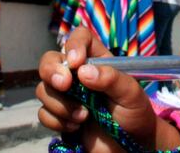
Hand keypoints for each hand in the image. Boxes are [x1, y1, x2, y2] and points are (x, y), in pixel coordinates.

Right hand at [37, 27, 179, 150]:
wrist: (131, 146)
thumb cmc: (136, 114)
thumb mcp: (131, 93)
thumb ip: (111, 79)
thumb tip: (83, 71)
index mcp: (98, 61)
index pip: (80, 38)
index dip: (74, 45)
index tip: (76, 63)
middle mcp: (78, 75)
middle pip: (50, 60)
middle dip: (51, 71)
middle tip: (65, 85)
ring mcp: (66, 96)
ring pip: (43, 89)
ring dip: (60, 104)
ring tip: (84, 116)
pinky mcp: (59, 116)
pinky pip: (43, 113)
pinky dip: (56, 121)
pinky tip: (76, 127)